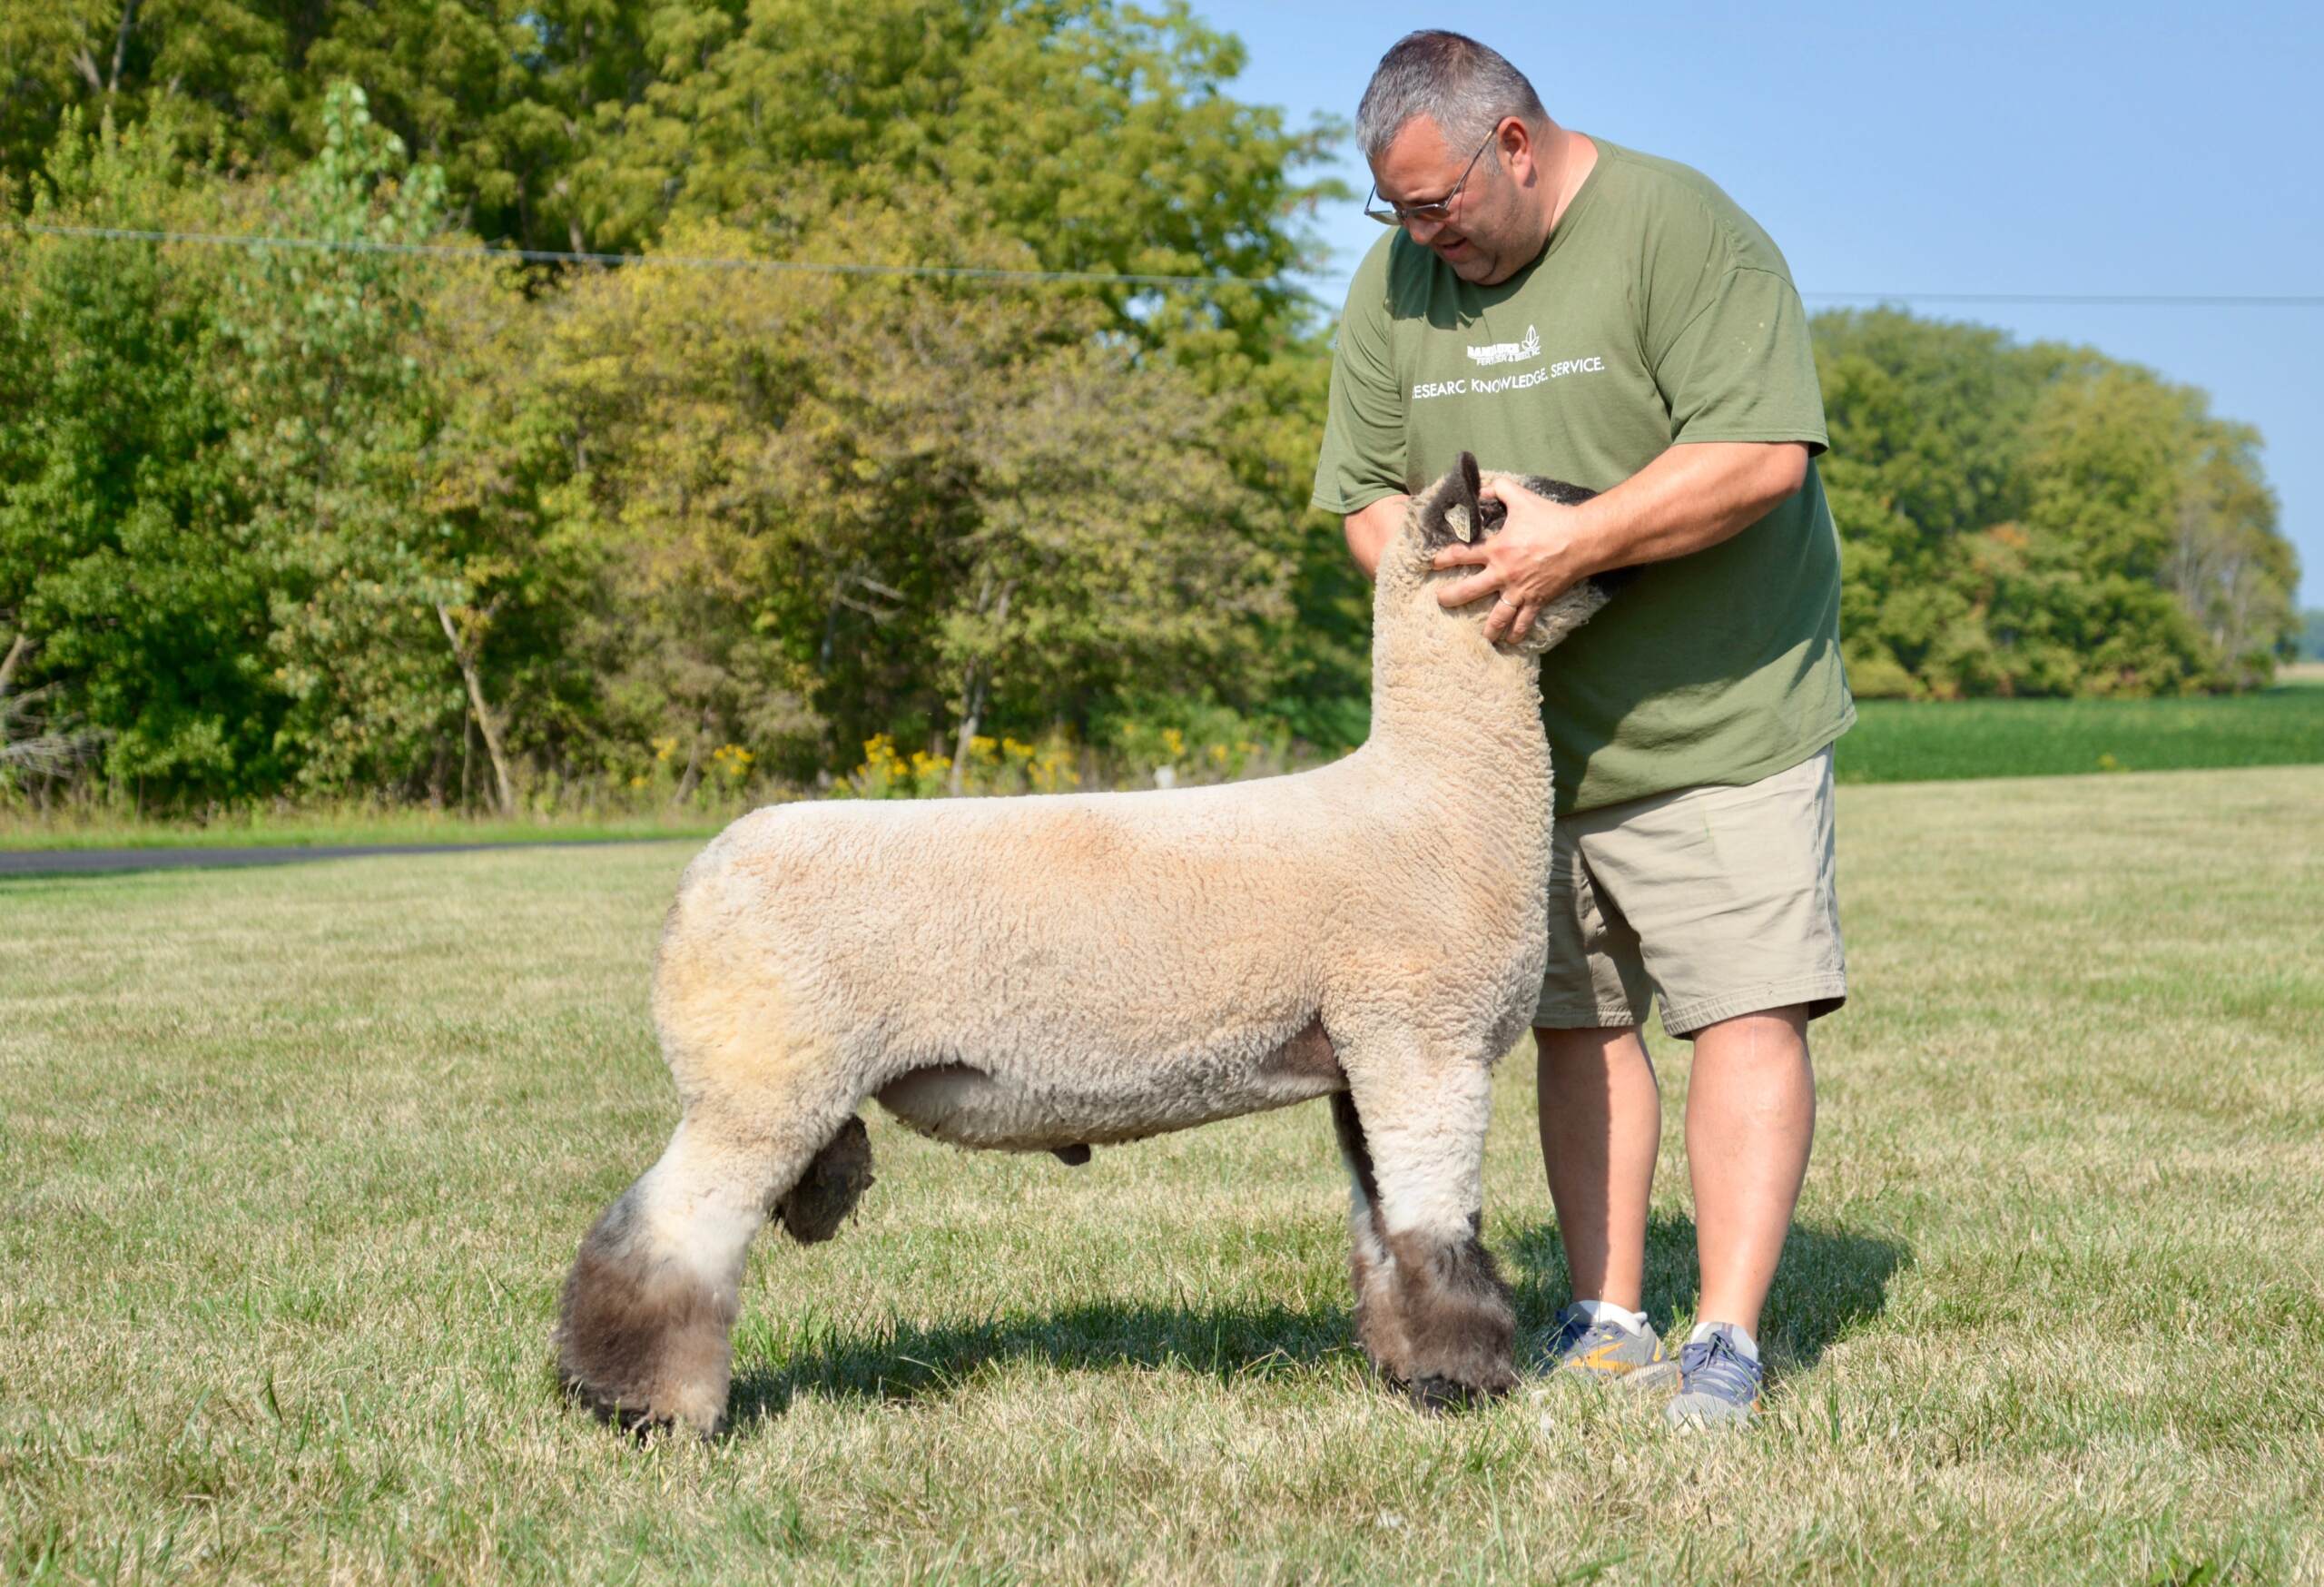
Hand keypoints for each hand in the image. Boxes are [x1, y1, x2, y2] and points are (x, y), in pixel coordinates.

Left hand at [1430, 476, 1600, 643]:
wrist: (1581, 540)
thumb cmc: (1551, 518)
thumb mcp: (1522, 498)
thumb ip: (1500, 490)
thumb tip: (1482, 487)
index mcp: (1497, 550)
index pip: (1461, 555)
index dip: (1444, 559)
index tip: (1434, 564)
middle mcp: (1504, 574)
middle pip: (1469, 591)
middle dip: (1451, 597)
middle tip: (1441, 601)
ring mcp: (1520, 591)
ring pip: (1497, 615)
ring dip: (1488, 627)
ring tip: (1482, 635)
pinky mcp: (1537, 600)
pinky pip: (1524, 621)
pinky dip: (1517, 632)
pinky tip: (1511, 641)